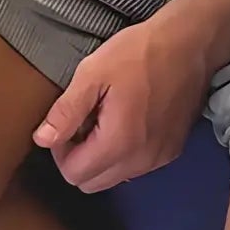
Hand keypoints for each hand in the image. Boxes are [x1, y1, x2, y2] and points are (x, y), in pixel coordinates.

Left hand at [32, 9, 218, 192]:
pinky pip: (136, 167)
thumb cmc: (136, 54)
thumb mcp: (93, 74)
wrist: (188, 46)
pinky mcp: (172, 151)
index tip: (66, 121)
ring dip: (100, 156)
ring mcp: (160, 159)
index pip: (74, 174)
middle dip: (78, 157)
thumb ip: (67, 112)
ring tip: (102, 116)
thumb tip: (42, 140)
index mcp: (119, 144)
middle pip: (93, 183)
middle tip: (81, 119)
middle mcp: (142, 162)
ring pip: (115, 177)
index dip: (60, 150)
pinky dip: (122, 153)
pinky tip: (125, 119)